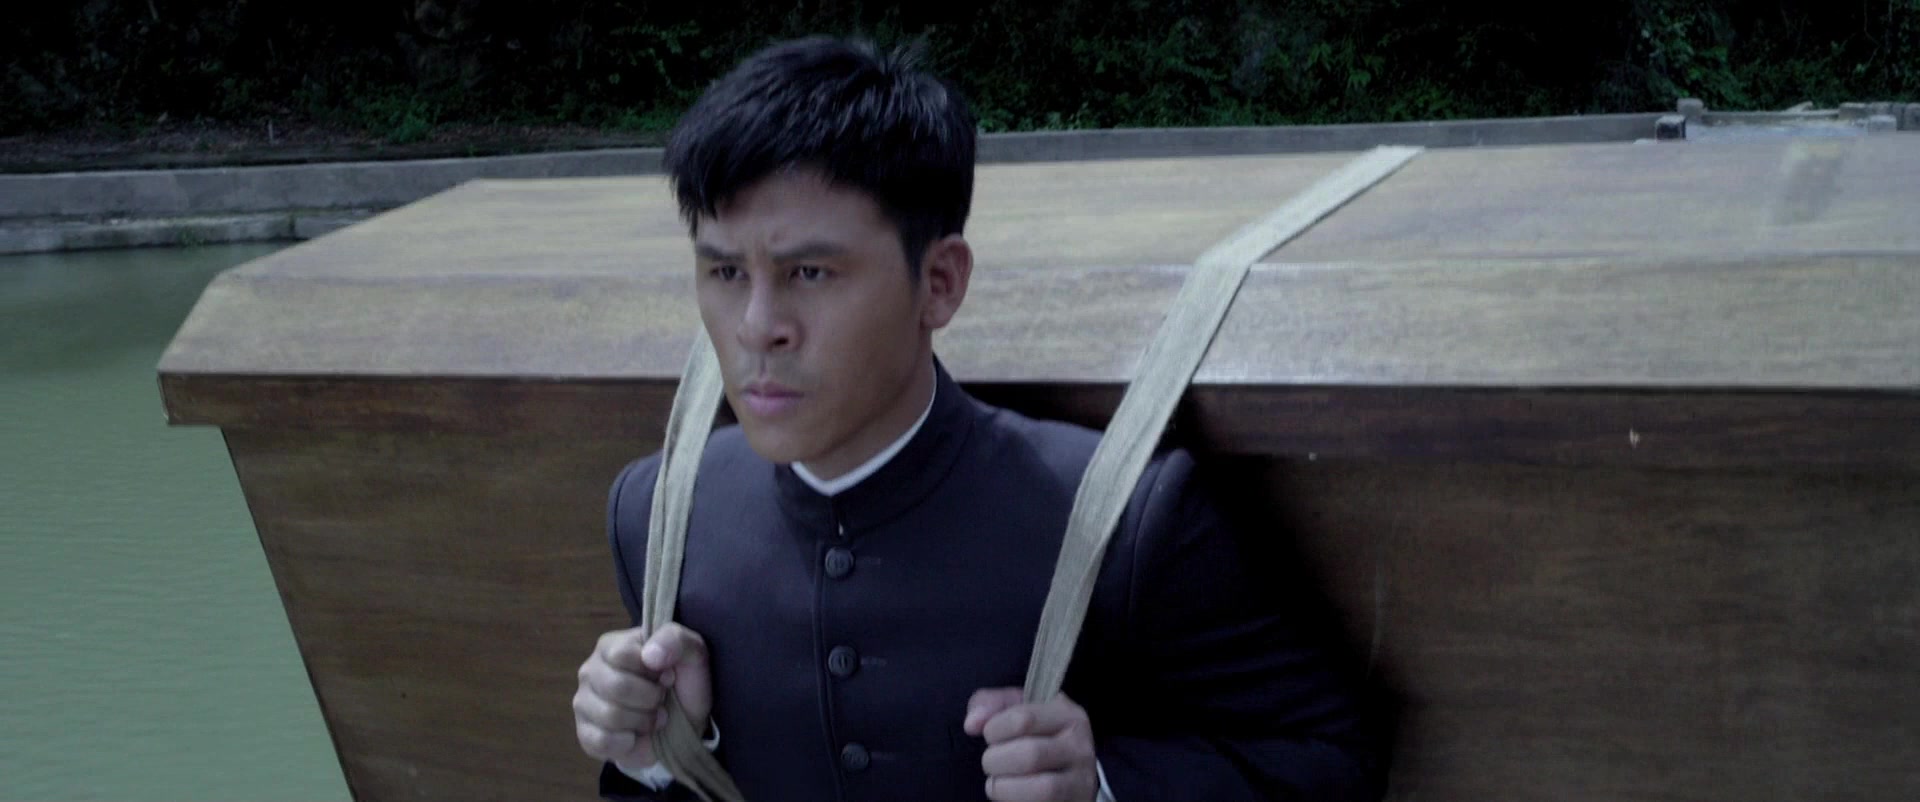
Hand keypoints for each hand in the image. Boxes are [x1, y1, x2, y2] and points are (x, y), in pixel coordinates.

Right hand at [573, 623, 712, 769]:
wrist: (683, 724)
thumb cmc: (682, 683)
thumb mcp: (692, 653)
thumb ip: (675, 640)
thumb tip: (650, 656)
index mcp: (611, 646)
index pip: (621, 654)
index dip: (651, 670)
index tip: (666, 676)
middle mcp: (591, 671)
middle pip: (616, 686)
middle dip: (650, 698)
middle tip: (661, 700)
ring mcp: (583, 703)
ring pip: (610, 715)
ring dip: (643, 721)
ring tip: (652, 718)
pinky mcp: (585, 734)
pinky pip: (602, 740)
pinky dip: (628, 742)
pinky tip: (635, 736)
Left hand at [964, 688, 1099, 801]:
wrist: (1070, 771)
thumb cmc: (1037, 736)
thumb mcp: (1017, 709)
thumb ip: (990, 705)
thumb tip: (972, 723)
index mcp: (1066, 714)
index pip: (1023, 719)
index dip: (994, 729)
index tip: (991, 735)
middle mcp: (1079, 746)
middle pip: (1030, 754)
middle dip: (996, 761)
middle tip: (991, 762)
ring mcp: (1080, 779)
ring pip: (1042, 788)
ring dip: (1005, 787)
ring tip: (997, 782)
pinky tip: (1009, 795)